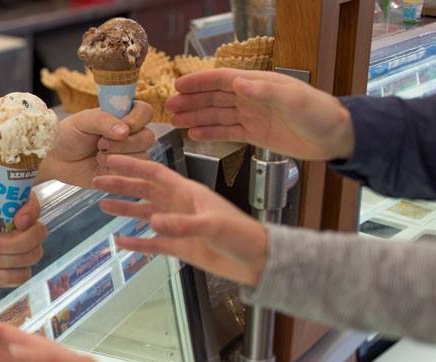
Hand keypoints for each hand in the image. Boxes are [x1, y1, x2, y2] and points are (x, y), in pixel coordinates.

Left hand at [0, 177, 46, 294]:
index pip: (26, 203)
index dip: (31, 210)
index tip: (18, 219)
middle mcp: (1, 230)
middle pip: (37, 232)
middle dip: (19, 241)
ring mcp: (1, 254)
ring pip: (32, 255)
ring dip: (11, 260)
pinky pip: (20, 277)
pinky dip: (6, 276)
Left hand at [43, 101, 155, 186]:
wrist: (56, 159)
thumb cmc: (68, 135)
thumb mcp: (83, 121)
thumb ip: (103, 120)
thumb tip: (125, 131)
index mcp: (123, 115)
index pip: (145, 112)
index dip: (136, 120)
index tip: (120, 126)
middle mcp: (130, 134)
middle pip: (147, 137)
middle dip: (123, 143)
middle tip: (100, 143)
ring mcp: (129, 154)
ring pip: (142, 155)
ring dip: (117, 156)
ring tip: (98, 155)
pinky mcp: (124, 172)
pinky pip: (133, 173)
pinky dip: (115, 169)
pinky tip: (100, 166)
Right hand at [94, 155, 267, 285]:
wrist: (256, 261)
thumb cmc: (242, 236)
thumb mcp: (212, 225)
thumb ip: (182, 224)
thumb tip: (152, 222)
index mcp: (188, 192)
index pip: (154, 173)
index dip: (132, 165)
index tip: (111, 158)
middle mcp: (180, 205)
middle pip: (145, 191)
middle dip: (122, 185)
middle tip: (97, 181)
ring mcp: (178, 226)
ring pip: (145, 214)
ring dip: (125, 210)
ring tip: (103, 206)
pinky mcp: (180, 246)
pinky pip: (152, 243)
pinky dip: (136, 243)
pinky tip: (120, 242)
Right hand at [166, 68, 354, 160]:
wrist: (336, 137)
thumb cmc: (320, 114)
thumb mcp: (294, 100)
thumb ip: (266, 91)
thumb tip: (238, 83)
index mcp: (259, 85)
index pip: (223, 79)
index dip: (200, 82)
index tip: (179, 86)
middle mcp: (252, 99)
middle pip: (215, 97)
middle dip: (191, 101)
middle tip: (169, 107)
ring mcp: (252, 117)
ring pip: (217, 115)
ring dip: (196, 117)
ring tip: (176, 121)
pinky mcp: (255, 134)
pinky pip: (227, 132)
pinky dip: (210, 133)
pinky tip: (194, 134)